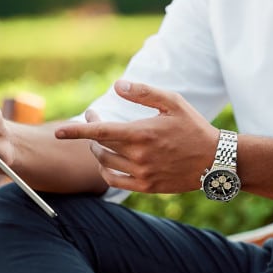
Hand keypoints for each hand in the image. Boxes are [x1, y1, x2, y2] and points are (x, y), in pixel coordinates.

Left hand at [55, 80, 219, 193]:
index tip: (58, 131)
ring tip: (102, 140)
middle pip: (100, 146)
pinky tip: (107, 162)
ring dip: (98, 151)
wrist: (215, 161)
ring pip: (105, 164)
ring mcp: (142, 174)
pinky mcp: (147, 187)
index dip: (76, 131)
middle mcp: (138, 156)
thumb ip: (143, 92)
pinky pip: (114, 181)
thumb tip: (117, 85)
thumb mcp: (172, 102)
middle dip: (91, 133)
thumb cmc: (194, 127)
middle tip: (96, 118)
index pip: (99, 131)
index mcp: (141, 133)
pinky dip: (105, 171)